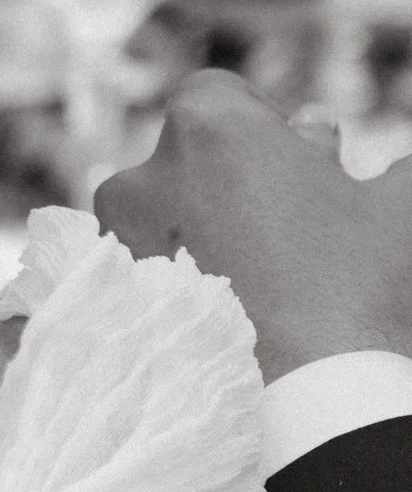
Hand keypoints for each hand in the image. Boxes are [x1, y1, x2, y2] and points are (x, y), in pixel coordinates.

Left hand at [95, 71, 411, 379]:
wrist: (303, 395)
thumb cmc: (355, 281)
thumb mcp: (397, 206)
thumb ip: (393, 169)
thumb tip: (397, 169)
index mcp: (208, 126)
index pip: (218, 95)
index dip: (258, 122)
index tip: (291, 155)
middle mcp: (143, 175)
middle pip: (187, 159)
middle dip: (234, 179)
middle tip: (287, 218)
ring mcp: (116, 246)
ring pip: (159, 220)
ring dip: (200, 232)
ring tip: (258, 271)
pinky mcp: (108, 308)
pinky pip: (140, 279)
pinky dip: (174, 285)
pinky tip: (226, 310)